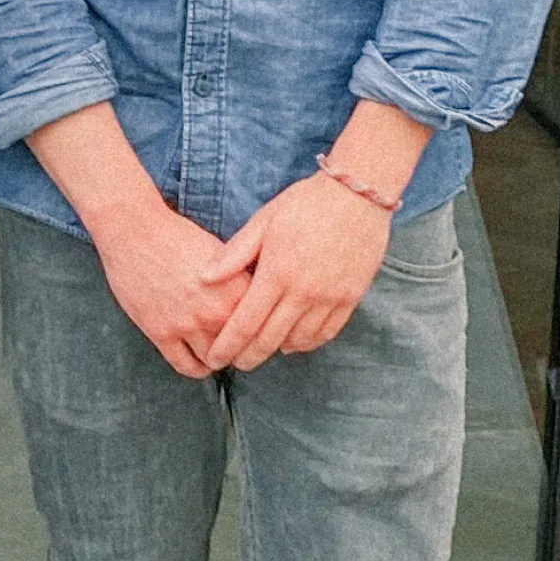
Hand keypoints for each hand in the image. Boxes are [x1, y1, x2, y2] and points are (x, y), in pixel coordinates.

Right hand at [91, 198, 252, 378]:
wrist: (133, 230)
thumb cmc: (175, 235)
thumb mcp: (222, 253)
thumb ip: (241, 280)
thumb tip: (259, 299)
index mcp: (237, 290)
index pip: (263, 327)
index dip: (262, 331)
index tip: (257, 334)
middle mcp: (217, 311)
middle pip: (242, 348)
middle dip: (241, 348)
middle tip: (239, 347)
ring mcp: (188, 324)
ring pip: (216, 361)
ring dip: (219, 359)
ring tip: (219, 354)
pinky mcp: (162, 333)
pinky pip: (186, 366)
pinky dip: (197, 369)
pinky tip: (199, 362)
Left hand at [199, 172, 390, 370]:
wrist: (357, 196)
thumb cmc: (304, 204)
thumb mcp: (263, 221)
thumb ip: (234, 254)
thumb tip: (203, 278)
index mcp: (276, 273)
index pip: (246, 322)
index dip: (227, 345)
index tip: (215, 359)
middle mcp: (303, 292)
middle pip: (270, 339)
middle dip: (248, 357)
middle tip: (234, 364)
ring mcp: (330, 298)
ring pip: (299, 341)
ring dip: (276, 350)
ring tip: (259, 351)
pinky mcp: (351, 299)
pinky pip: (326, 333)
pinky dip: (307, 343)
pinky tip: (293, 342)